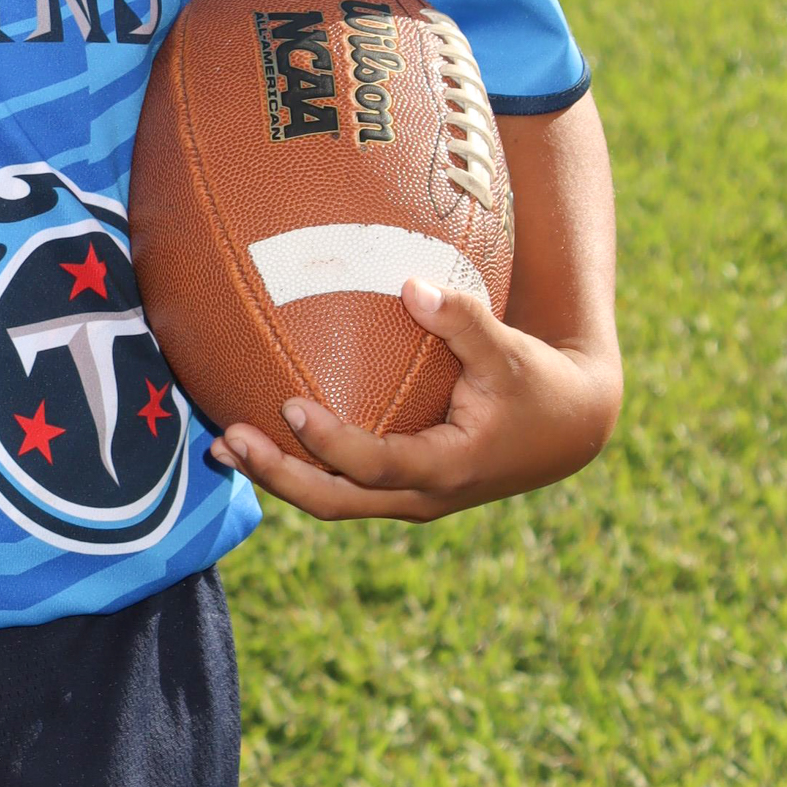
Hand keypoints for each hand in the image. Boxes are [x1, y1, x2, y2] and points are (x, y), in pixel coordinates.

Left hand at [205, 275, 620, 521]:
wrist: (566, 430)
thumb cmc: (535, 384)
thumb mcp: (509, 351)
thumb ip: (463, 320)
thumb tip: (410, 284)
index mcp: (447, 468)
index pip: (376, 466)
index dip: (331, 443)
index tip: (290, 405)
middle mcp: (421, 496)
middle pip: (335, 502)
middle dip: (278, 476)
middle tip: (227, 440)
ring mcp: (406, 498)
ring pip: (331, 501)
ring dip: (276, 477)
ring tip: (220, 445)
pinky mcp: (398, 487)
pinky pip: (340, 485)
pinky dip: (297, 466)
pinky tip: (256, 435)